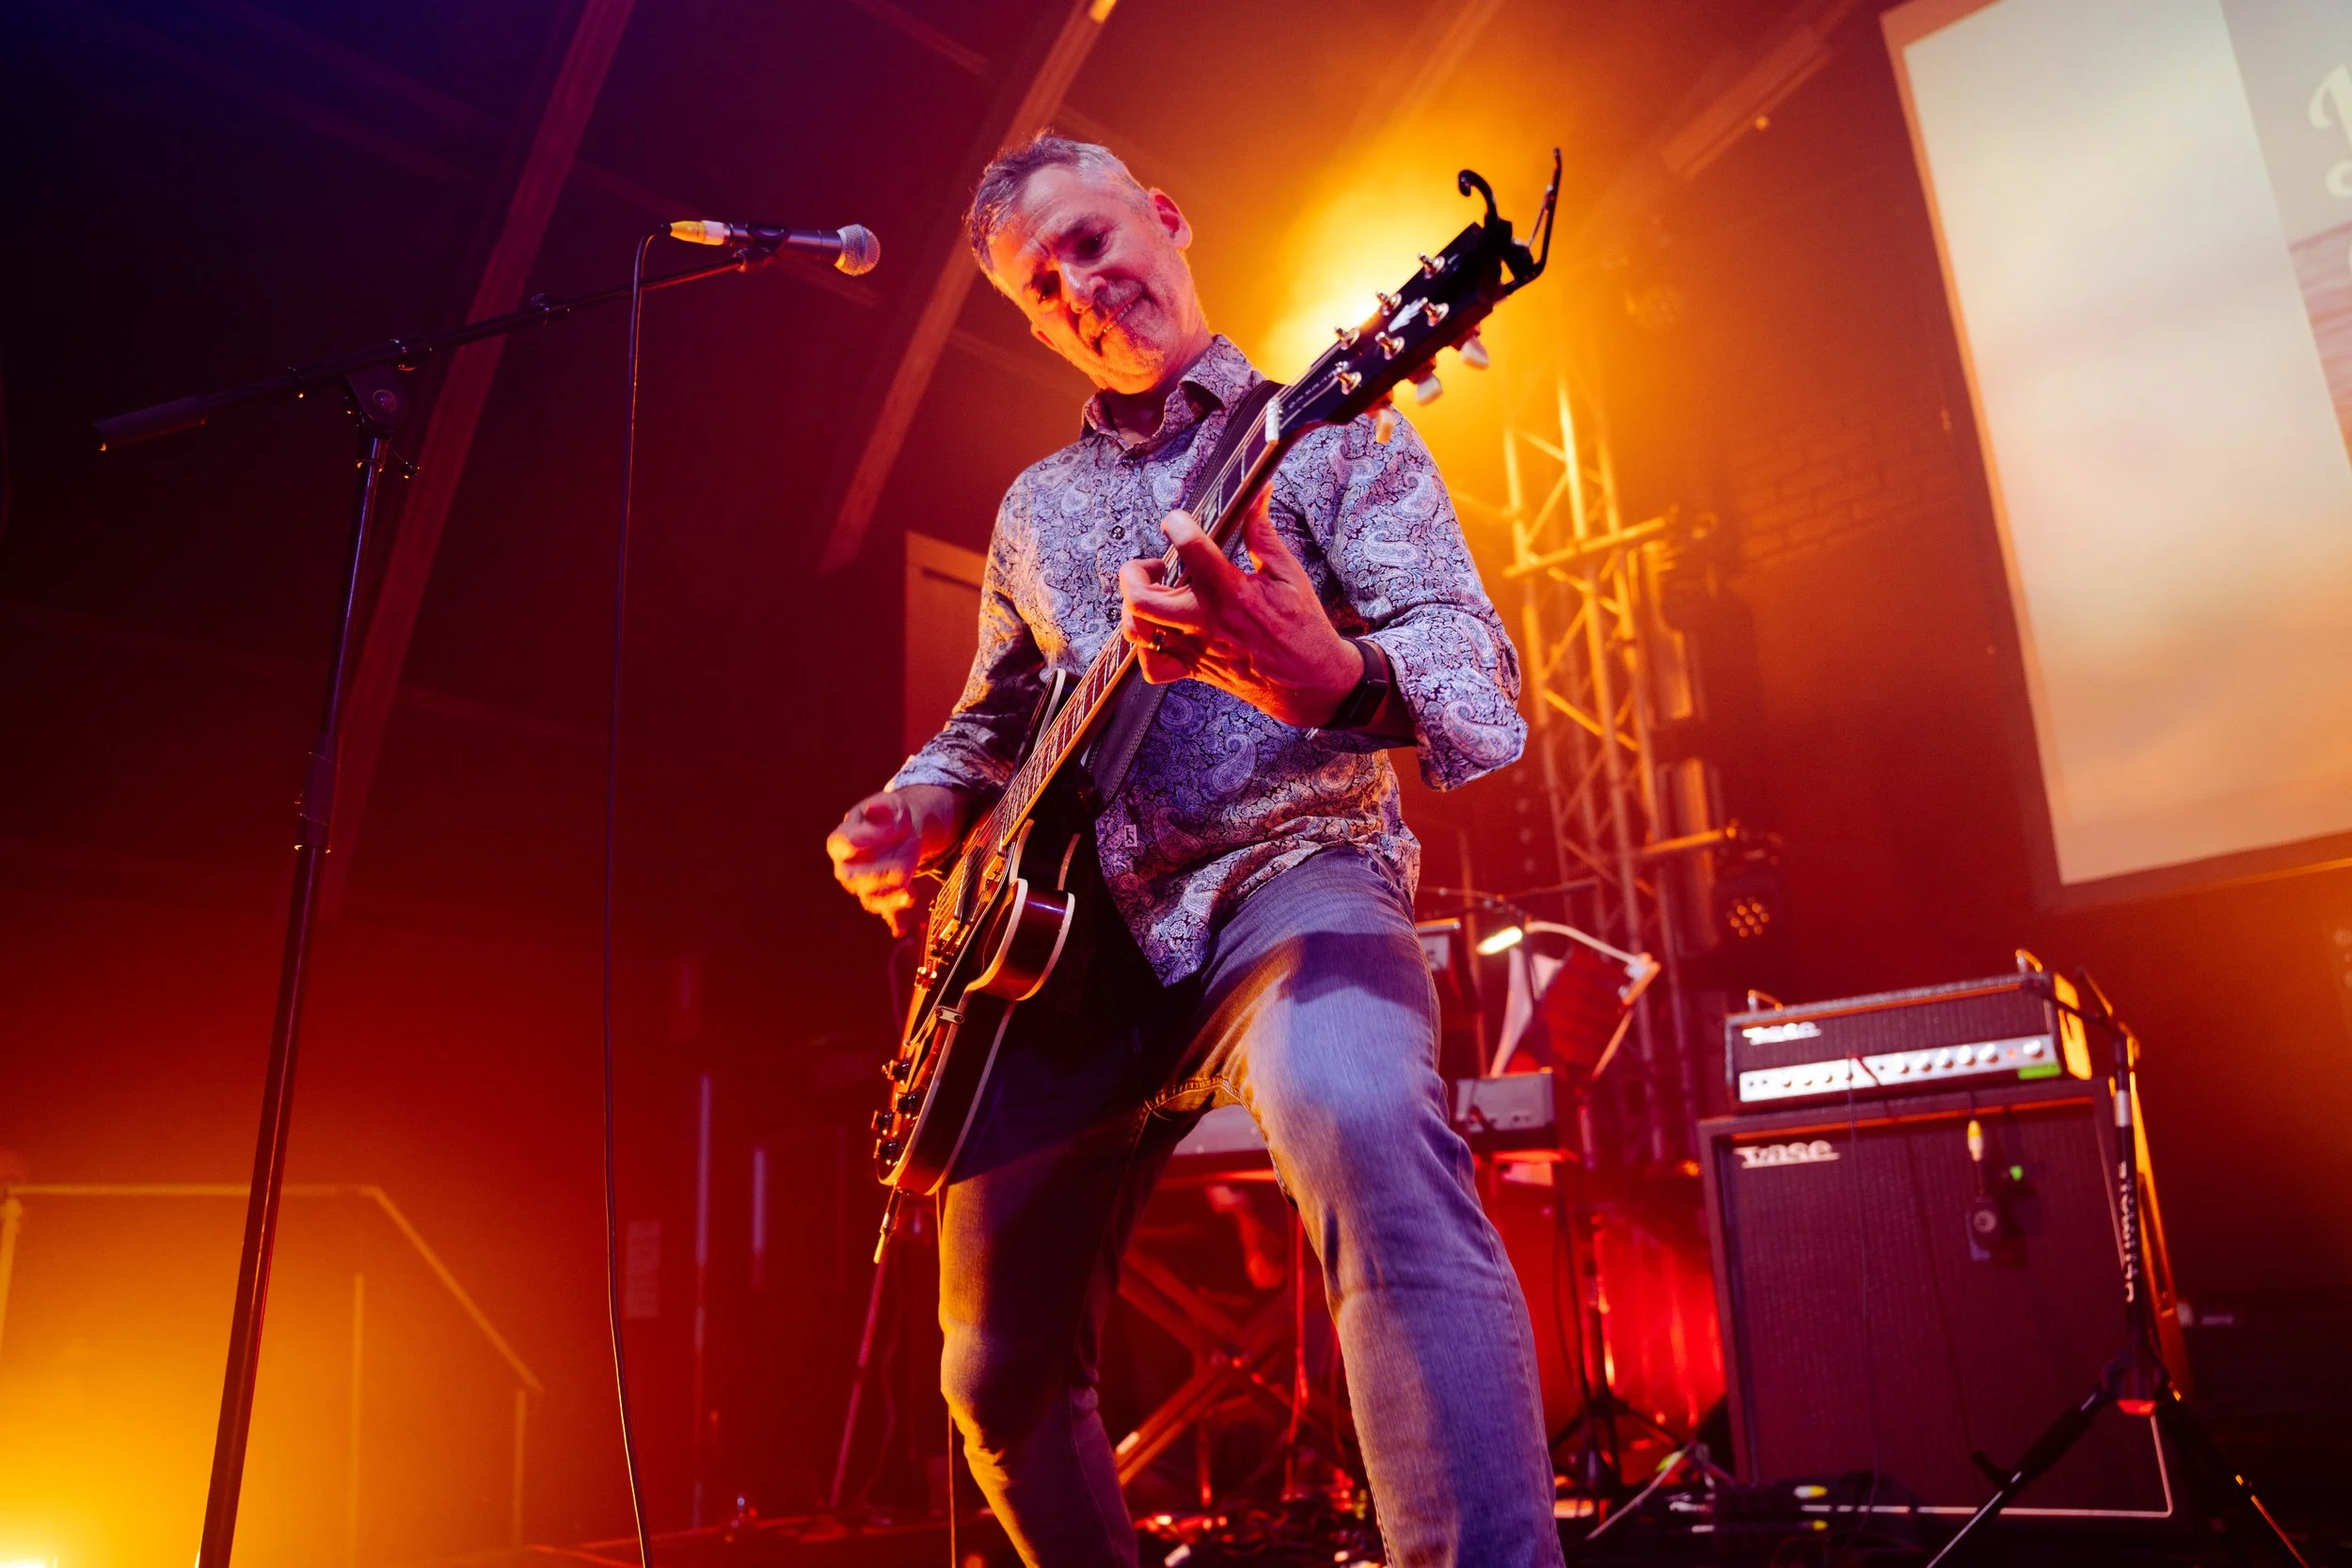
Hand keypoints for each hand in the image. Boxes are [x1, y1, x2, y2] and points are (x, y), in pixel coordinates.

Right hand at [826, 785, 965, 935]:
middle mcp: (846, 867)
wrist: (902, 832)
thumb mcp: (889, 804)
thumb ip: (882, 806)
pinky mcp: (882, 896)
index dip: (864, 838)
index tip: (887, 831)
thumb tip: (875, 808)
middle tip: (901, 869)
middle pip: (853, 879)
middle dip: (877, 876)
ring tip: (910, 893)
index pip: (844, 843)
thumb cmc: (888, 817)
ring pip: (870, 899)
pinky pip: (886, 912)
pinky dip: (894, 920)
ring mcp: (863, 885)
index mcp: (840, 841)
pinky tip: (901, 928)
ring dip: (890, 898)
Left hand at [1117, 493, 1362, 727]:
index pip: (1188, 546)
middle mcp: (1205, 621)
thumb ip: (1262, 533)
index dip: (1176, 523)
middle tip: (1153, 565)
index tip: (1177, 522)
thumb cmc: (1302, 626)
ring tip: (1155, 595)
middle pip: (1141, 598)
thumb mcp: (1287, 573)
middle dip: (1134, 573)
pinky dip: (1146, 648)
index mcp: (1231, 591)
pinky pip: (1151, 666)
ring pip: (1138, 630)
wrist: (1309, 681)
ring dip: (1135, 607)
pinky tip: (1160, 630)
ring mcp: (1195, 648)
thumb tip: (1256, 493)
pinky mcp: (1194, 669)